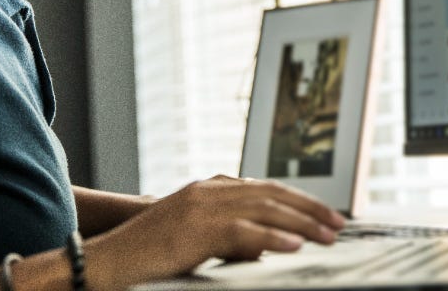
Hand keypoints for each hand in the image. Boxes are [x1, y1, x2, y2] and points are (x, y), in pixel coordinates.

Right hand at [85, 175, 344, 287]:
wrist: (107, 260)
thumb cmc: (149, 255)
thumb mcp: (196, 237)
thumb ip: (229, 235)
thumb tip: (266, 246)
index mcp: (210, 188)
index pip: (266, 188)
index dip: (300, 200)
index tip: (327, 215)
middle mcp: (209, 190)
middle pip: (272, 194)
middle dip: (310, 208)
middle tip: (340, 224)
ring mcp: (202, 206)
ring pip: (264, 209)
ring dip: (302, 223)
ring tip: (329, 236)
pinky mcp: (195, 229)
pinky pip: (242, 232)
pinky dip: (272, 238)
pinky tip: (295, 246)